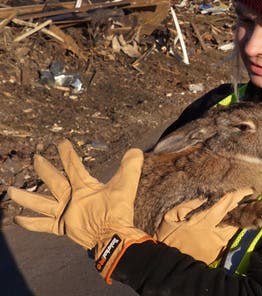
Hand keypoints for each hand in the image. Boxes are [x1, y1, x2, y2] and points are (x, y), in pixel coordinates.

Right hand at [8, 140, 152, 283]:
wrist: (113, 233)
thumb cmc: (119, 210)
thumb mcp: (126, 185)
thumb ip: (130, 167)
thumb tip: (136, 150)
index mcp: (85, 186)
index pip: (74, 166)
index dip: (68, 154)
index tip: (62, 142)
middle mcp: (73, 197)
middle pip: (55, 180)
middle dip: (45, 170)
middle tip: (36, 157)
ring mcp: (66, 211)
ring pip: (42, 202)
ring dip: (27, 197)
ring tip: (10, 189)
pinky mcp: (62, 226)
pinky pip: (42, 224)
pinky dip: (30, 222)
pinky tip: (15, 218)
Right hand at [155, 188, 255, 264]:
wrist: (168, 262)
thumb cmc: (167, 236)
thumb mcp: (170, 216)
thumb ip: (187, 205)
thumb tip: (204, 194)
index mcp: (201, 220)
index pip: (224, 204)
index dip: (237, 195)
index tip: (247, 188)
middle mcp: (213, 231)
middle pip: (233, 214)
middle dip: (243, 204)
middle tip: (252, 194)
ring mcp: (217, 242)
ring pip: (234, 226)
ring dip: (241, 215)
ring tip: (250, 206)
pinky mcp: (217, 250)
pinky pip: (230, 236)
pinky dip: (234, 227)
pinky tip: (238, 219)